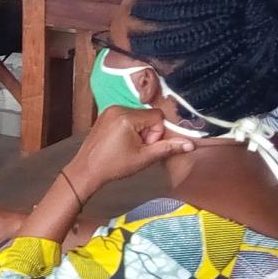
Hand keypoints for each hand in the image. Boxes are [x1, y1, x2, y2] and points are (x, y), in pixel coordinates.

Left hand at [63, 106, 194, 189]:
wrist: (87, 170)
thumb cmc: (114, 166)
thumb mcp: (144, 158)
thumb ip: (168, 148)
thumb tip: (190, 144)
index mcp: (126, 116)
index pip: (157, 116)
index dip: (156, 133)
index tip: (145, 146)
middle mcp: (118, 108)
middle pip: (148, 116)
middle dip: (147, 133)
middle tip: (136, 149)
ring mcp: (109, 110)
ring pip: (138, 117)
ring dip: (139, 132)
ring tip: (128, 147)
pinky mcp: (105, 115)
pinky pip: (127, 117)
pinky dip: (129, 129)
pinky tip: (121, 143)